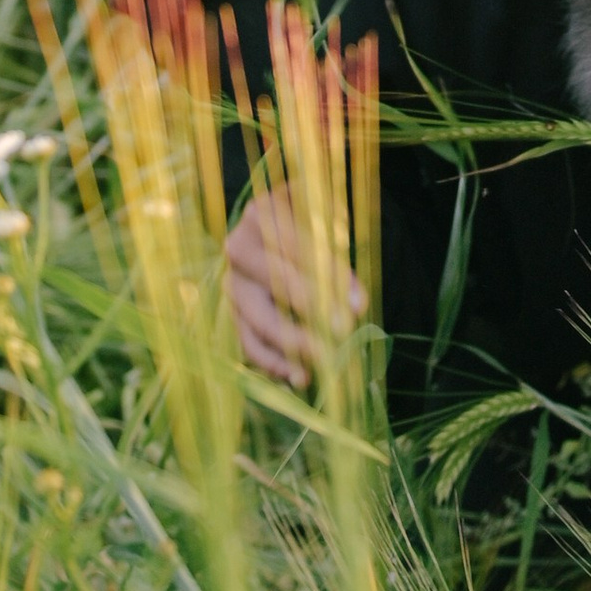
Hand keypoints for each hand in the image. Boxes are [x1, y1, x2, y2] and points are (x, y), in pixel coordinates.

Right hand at [225, 186, 362, 389]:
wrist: (279, 224)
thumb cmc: (309, 219)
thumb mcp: (325, 222)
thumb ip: (338, 256)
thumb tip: (354, 304)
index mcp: (263, 213)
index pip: (299, 247)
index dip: (329, 275)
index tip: (357, 305)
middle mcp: (240, 247)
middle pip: (274, 282)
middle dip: (310, 310)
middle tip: (341, 333)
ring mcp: (233, 282)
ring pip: (258, 319)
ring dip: (288, 347)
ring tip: (316, 371)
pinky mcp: (234, 310)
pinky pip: (248, 340)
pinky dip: (272, 362)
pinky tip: (298, 377)